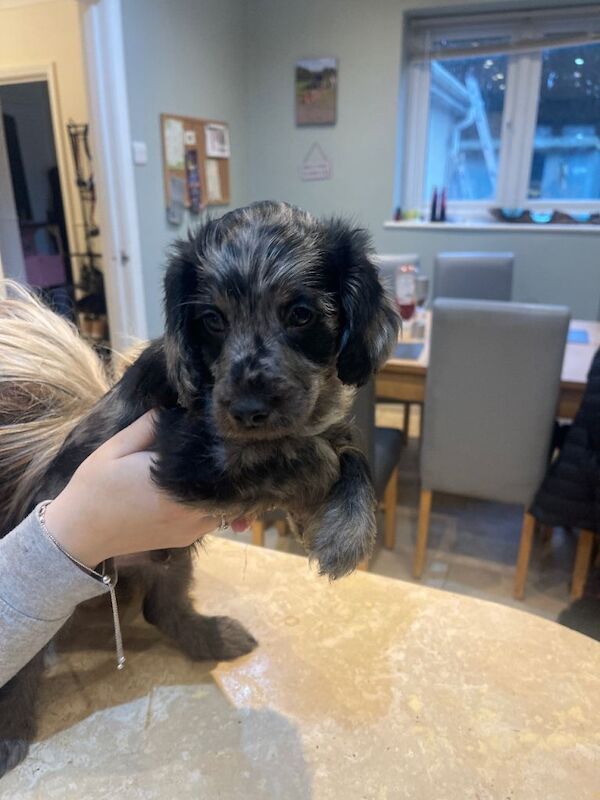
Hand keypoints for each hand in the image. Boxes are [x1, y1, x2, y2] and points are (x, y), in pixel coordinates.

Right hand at [44, 411, 245, 566]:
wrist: (79, 532)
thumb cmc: (95, 485)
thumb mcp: (117, 446)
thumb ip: (150, 425)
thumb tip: (180, 408)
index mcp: (174, 485)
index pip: (218, 463)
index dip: (227, 447)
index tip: (226, 432)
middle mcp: (189, 511)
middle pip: (231, 487)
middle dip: (232, 467)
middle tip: (230, 445)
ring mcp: (189, 530)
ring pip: (227, 506)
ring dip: (224, 487)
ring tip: (217, 465)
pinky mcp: (185, 541)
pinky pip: (213, 520)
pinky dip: (215, 504)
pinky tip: (205, 487)